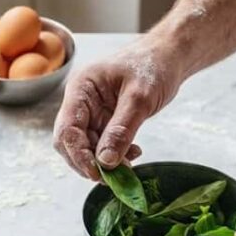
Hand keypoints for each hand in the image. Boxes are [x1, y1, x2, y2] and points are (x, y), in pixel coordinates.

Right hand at [53, 40, 181, 179]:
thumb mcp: (139, 98)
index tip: (97, 174)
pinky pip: (102, 146)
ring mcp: (91, 113)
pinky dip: (114, 156)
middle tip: (114, 178)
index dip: (78, 155)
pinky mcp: (103, 122)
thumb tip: (106, 162)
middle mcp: (80, 103)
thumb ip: (121, 130)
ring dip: (104, 162)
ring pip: (86, 148)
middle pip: (71, 143)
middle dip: (89, 163)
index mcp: (81, 89)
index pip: (67, 129)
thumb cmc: (153, 66)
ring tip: (129, 165)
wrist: (168, 57)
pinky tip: (132, 154)